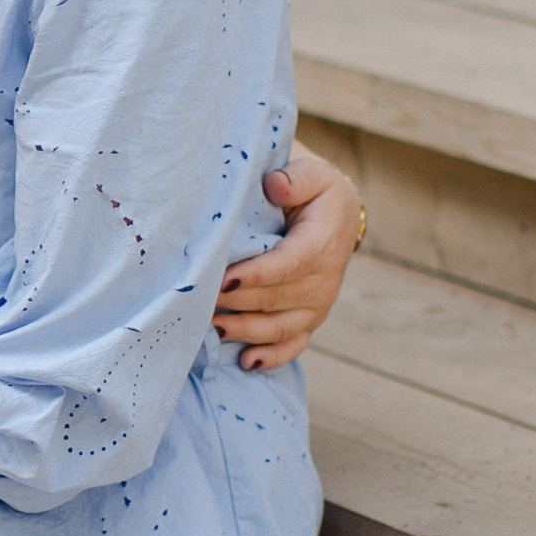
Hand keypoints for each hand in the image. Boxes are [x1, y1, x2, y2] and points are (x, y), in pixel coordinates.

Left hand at [212, 143, 362, 371]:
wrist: (336, 215)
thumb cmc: (314, 191)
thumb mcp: (311, 173)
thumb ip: (295, 178)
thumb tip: (275, 185)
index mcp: (322, 243)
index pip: (289, 264)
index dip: (256, 275)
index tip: (223, 278)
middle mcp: (325, 280)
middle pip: (277, 298)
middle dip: (238, 302)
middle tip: (199, 302)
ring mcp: (318, 305)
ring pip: (281, 327)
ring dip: (246, 331)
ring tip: (212, 328)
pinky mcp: (309, 319)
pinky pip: (294, 345)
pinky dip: (272, 357)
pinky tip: (246, 362)